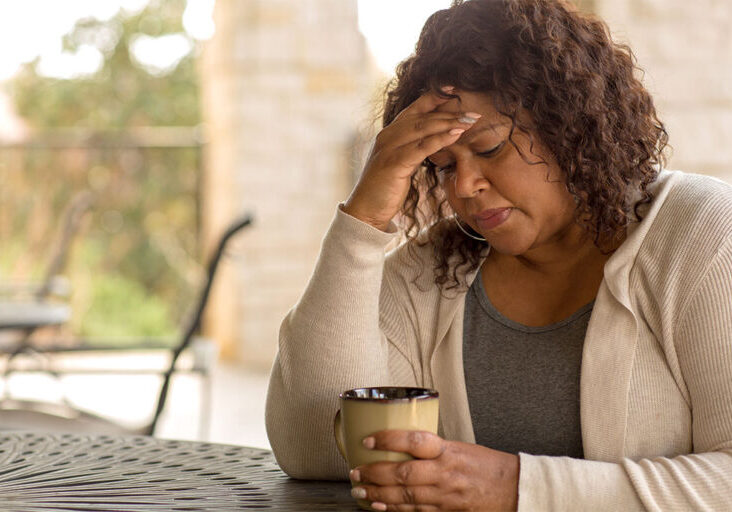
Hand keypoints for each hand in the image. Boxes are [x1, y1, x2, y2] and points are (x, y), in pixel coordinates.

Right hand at [343, 87, 479, 230]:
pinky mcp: (393, 163)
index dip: (435, 96)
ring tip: (470, 121)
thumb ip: (414, 149)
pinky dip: (440, 139)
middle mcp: (387, 136)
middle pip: (423, 117)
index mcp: (389, 133)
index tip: (455, 89)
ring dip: (449, 123)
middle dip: (450, 113)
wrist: (365, 210)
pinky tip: (456, 135)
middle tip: (474, 113)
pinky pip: (420, 148)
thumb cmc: (385, 188)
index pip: (415, 108)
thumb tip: (435, 141)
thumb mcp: (401, 163)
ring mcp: (389, 148)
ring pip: (423, 128)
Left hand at [349, 430, 518, 510]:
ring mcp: (445, 496)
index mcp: (448, 451)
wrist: (513, 490)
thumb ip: (432, 448)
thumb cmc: (487, 466)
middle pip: (403, 473)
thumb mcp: (460, 447)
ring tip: (358, 490)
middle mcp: (445, 473)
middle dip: (374, 473)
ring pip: (405, 496)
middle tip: (354, 471)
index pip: (414, 441)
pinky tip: (379, 506)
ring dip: (378, 494)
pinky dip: (394, 509)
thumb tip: (401, 444)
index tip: (368, 439)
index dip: (388, 439)